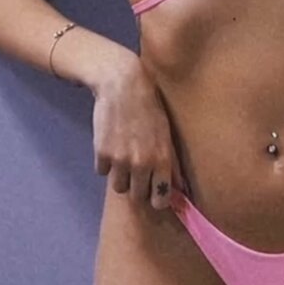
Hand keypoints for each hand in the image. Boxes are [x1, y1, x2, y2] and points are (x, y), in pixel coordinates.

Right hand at [92, 56, 183, 210]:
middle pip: (137, 197)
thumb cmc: (150, 107)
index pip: (160, 199)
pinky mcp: (101, 153)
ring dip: (121, 176)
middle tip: (137, 169)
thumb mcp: (166, 134)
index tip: (154, 191)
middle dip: (138, 186)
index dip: (157, 198)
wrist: (123, 84)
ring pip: (119, 187)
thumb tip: (182, 191)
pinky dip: (106, 163)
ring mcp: (120, 160)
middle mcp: (141, 163)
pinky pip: (102, 171)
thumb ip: (172, 164)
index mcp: (162, 159)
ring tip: (124, 155)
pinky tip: (112, 144)